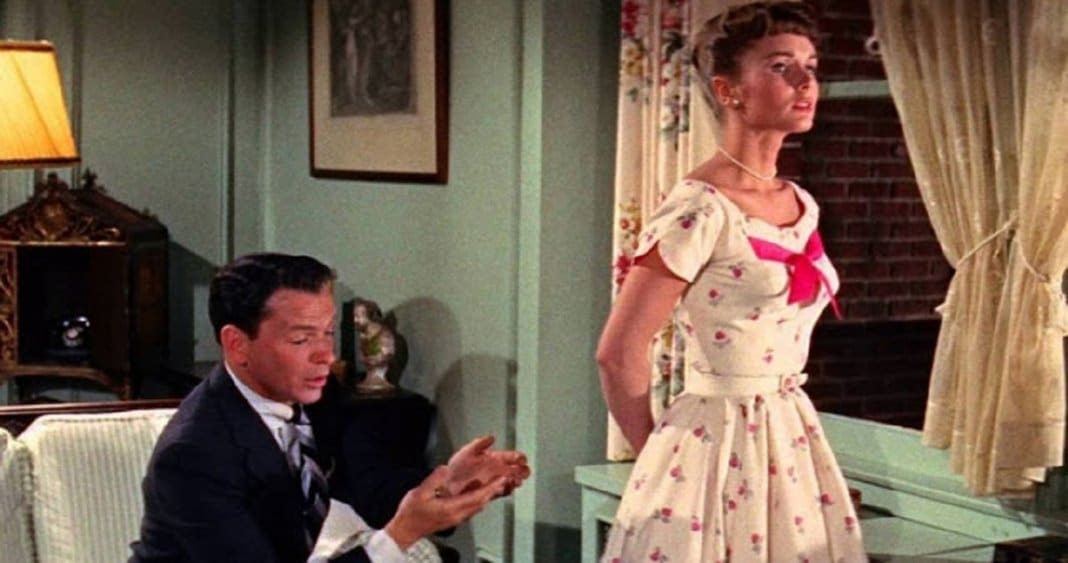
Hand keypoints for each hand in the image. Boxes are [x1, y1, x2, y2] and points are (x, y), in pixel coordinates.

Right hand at [383, 465, 506, 549]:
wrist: (406, 530)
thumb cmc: (411, 513)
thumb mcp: (419, 493)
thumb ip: (434, 480)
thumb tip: (445, 469)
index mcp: (451, 508)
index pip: (476, 498)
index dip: (490, 488)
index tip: (501, 480)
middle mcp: (457, 515)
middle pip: (481, 502)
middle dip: (494, 490)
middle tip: (506, 479)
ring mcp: (457, 518)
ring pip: (478, 506)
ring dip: (489, 495)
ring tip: (498, 484)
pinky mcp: (455, 518)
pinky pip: (472, 508)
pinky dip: (480, 499)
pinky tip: (482, 492)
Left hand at [444, 435, 530, 496]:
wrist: (449, 484)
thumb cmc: (457, 467)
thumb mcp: (467, 451)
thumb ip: (480, 444)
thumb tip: (492, 437)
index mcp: (494, 458)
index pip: (511, 457)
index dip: (518, 457)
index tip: (522, 459)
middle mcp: (497, 470)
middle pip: (515, 470)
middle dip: (521, 470)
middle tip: (524, 471)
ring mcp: (495, 481)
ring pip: (511, 481)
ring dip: (515, 480)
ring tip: (517, 480)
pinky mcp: (491, 492)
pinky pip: (504, 491)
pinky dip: (507, 488)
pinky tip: (508, 486)